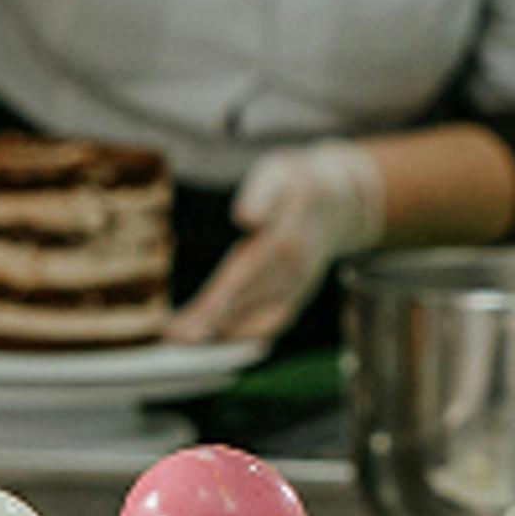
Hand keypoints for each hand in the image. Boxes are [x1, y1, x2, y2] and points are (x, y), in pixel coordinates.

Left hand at [166, 140, 387, 344]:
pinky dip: (248, 336)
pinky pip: (273, 323)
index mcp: (284, 238)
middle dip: (210, 323)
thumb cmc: (294, 185)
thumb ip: (263, 193)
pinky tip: (220, 342)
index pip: (243, 275)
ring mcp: (298, 286)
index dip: (215, 301)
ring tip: (187, 342)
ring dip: (224, 334)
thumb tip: (245, 216)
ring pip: (260, 319)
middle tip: (175, 336)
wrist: (339, 201)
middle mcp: (293, 269)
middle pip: (246, 302)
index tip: (187, 317)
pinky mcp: (299, 295)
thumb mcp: (278, 174)